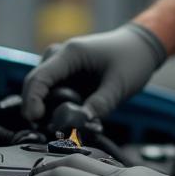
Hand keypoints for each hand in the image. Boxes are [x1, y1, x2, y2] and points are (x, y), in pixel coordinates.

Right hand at [22, 23, 166, 121]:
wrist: (142, 46)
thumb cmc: (132, 58)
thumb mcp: (119, 84)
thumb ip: (100, 105)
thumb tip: (80, 124)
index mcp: (71, 53)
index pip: (39, 77)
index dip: (32, 101)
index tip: (35, 120)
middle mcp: (61, 56)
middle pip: (36, 84)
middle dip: (38, 108)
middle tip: (51, 129)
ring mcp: (62, 64)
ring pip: (44, 90)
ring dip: (49, 108)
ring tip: (67, 125)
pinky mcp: (68, 74)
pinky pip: (55, 92)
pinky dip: (59, 106)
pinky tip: (74, 117)